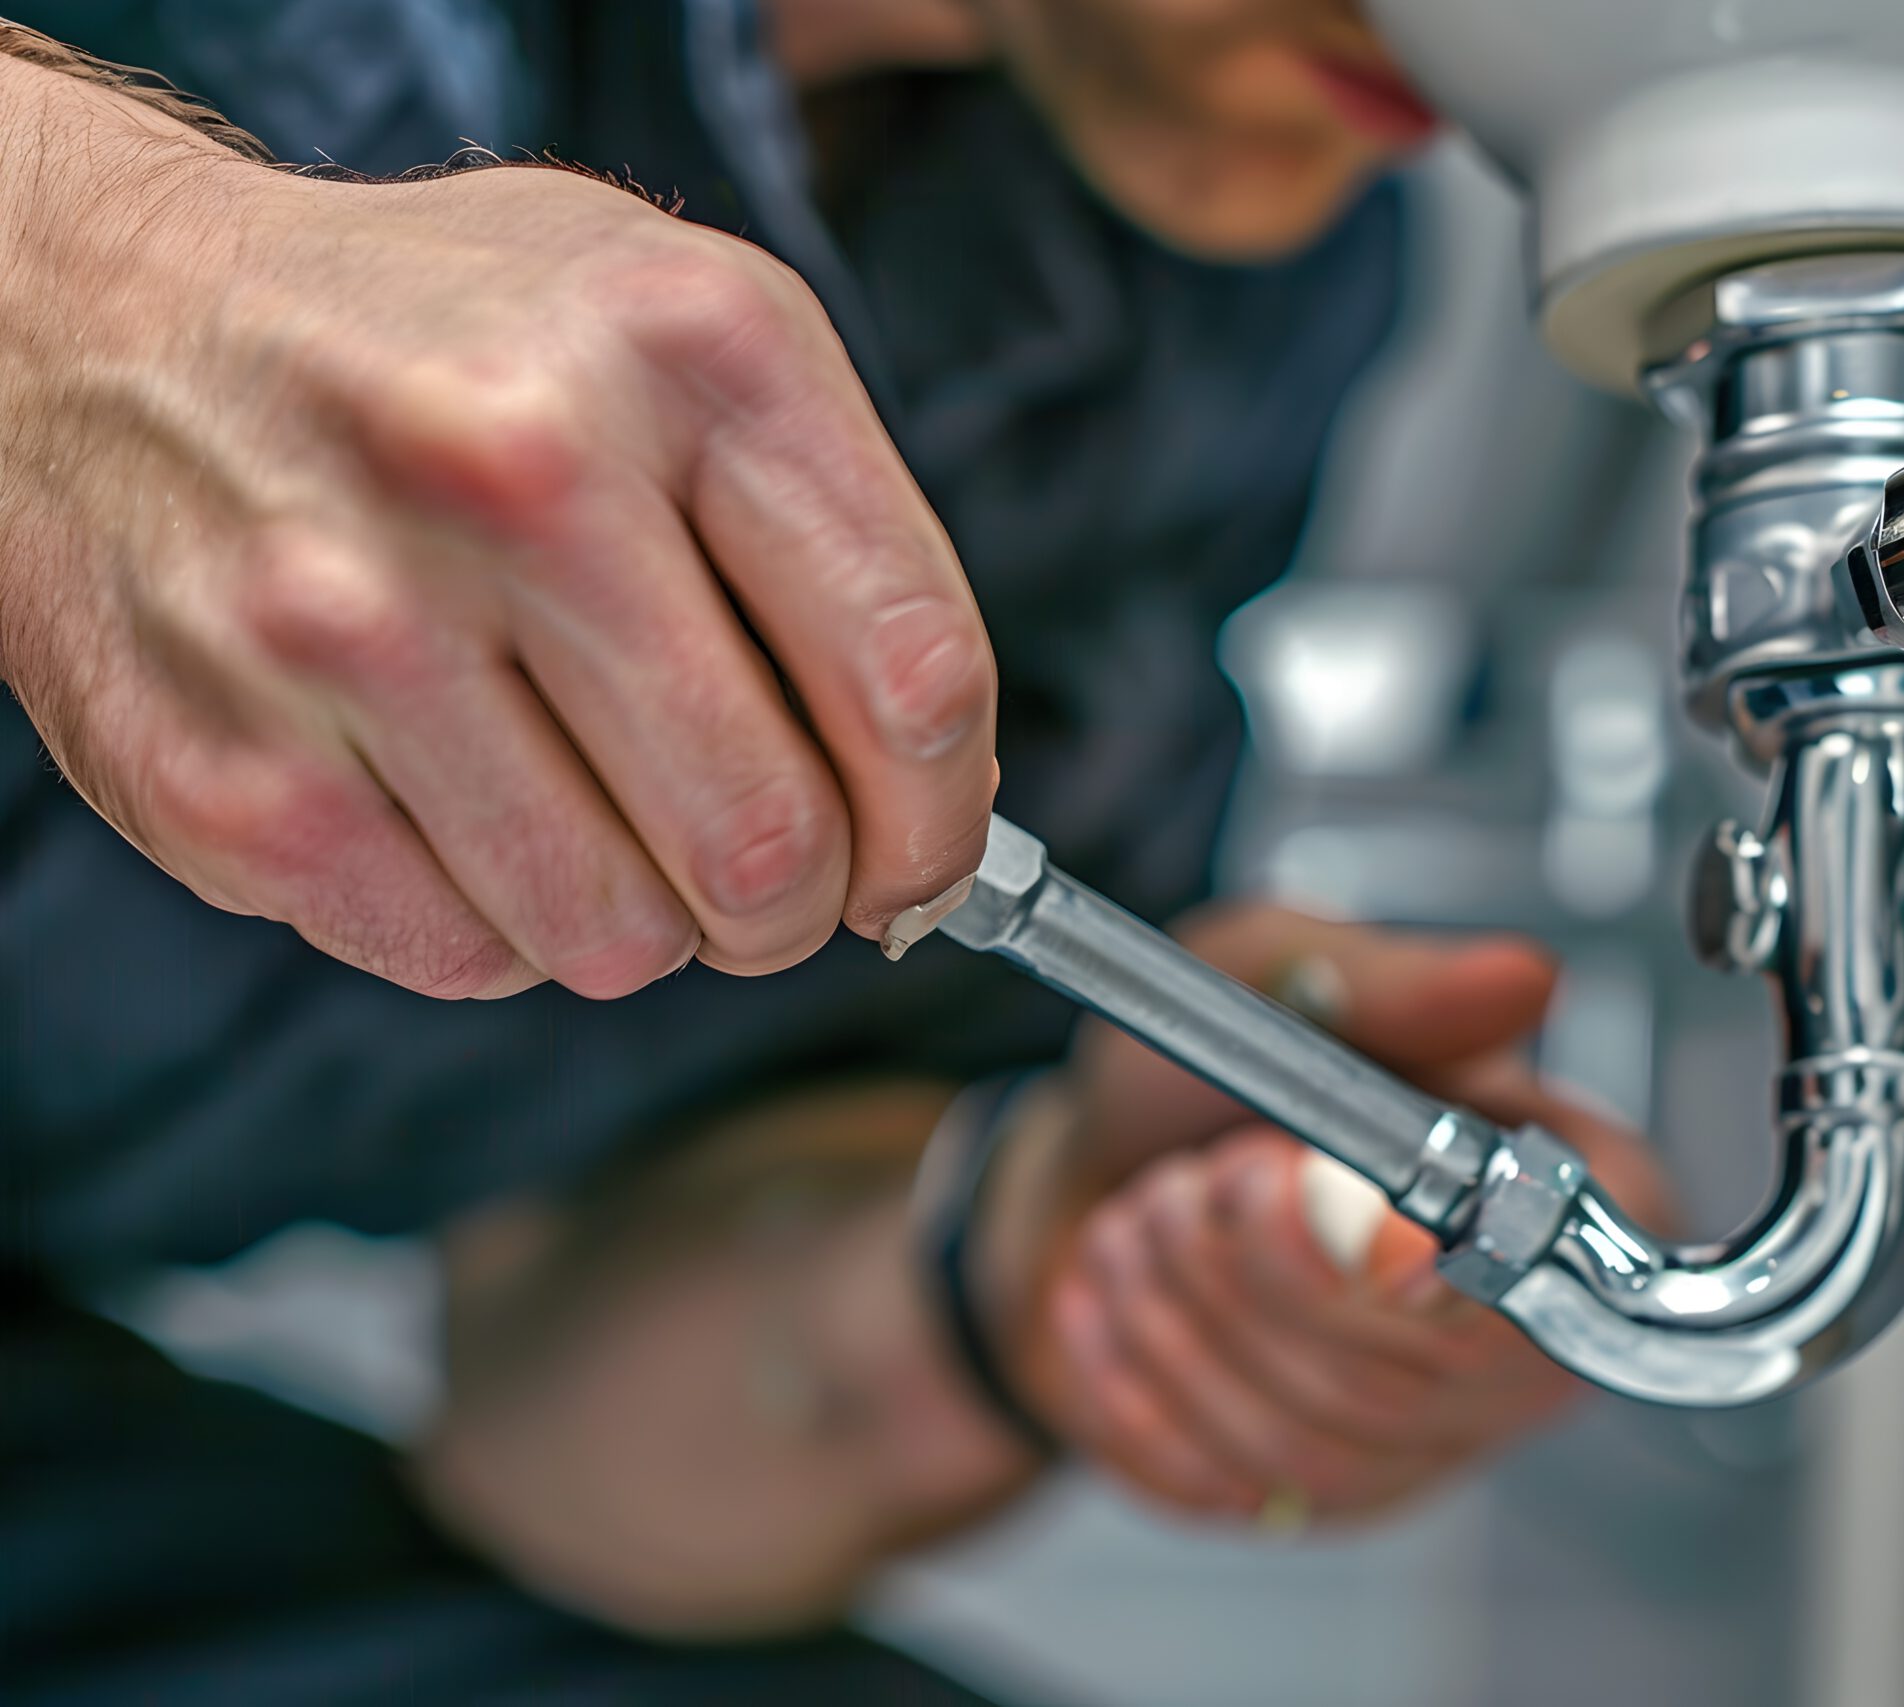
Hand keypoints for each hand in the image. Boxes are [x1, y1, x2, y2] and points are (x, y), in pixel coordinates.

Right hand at [0, 61, 994, 997]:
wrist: (99, 323)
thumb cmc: (448, 346)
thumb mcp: (687, 335)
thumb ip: (848, 546)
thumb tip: (942, 803)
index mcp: (688, 349)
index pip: (912, 676)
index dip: (944, 819)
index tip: (924, 857)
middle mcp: (517, 468)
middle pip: (773, 841)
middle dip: (800, 900)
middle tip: (766, 870)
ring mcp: (353, 625)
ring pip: (622, 938)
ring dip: (643, 918)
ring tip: (588, 803)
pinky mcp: (235, 772)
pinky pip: (464, 959)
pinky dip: (493, 921)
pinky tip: (455, 802)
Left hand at [979, 905, 1674, 1521]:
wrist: (1087, 1172)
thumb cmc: (1201, 1074)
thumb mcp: (1269, 975)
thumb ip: (1391, 988)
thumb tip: (1518, 981)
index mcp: (1559, 1180)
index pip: (1567, 1271)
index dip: (1440, 1264)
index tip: (1326, 1204)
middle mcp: (1521, 1326)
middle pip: (1416, 1373)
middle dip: (1263, 1268)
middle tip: (1202, 1177)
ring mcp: (1428, 1435)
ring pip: (1315, 1436)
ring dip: (1188, 1314)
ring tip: (1153, 1221)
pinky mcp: (1324, 1498)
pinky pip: (1233, 1484)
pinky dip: (1141, 1381)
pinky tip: (1125, 1300)